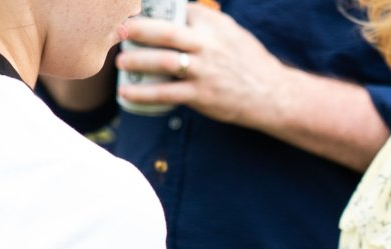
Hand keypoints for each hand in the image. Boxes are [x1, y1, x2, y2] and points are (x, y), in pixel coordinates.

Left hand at [115, 5, 294, 128]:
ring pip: (163, 61)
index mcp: (213, 25)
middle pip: (166, 32)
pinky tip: (127, 92)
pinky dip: (144, 92)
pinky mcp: (202, 95)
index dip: (153, 10)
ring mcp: (204, 70)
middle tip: (118, 30)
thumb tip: (176, 10)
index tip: (132, 12)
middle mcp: (208, 44)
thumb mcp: (230, 32)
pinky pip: (166, 93)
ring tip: (121, 62)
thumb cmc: (247, 61)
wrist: (273, 95)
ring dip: (137, 60)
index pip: (178, 10)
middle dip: (137, 29)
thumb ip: (204, 21)